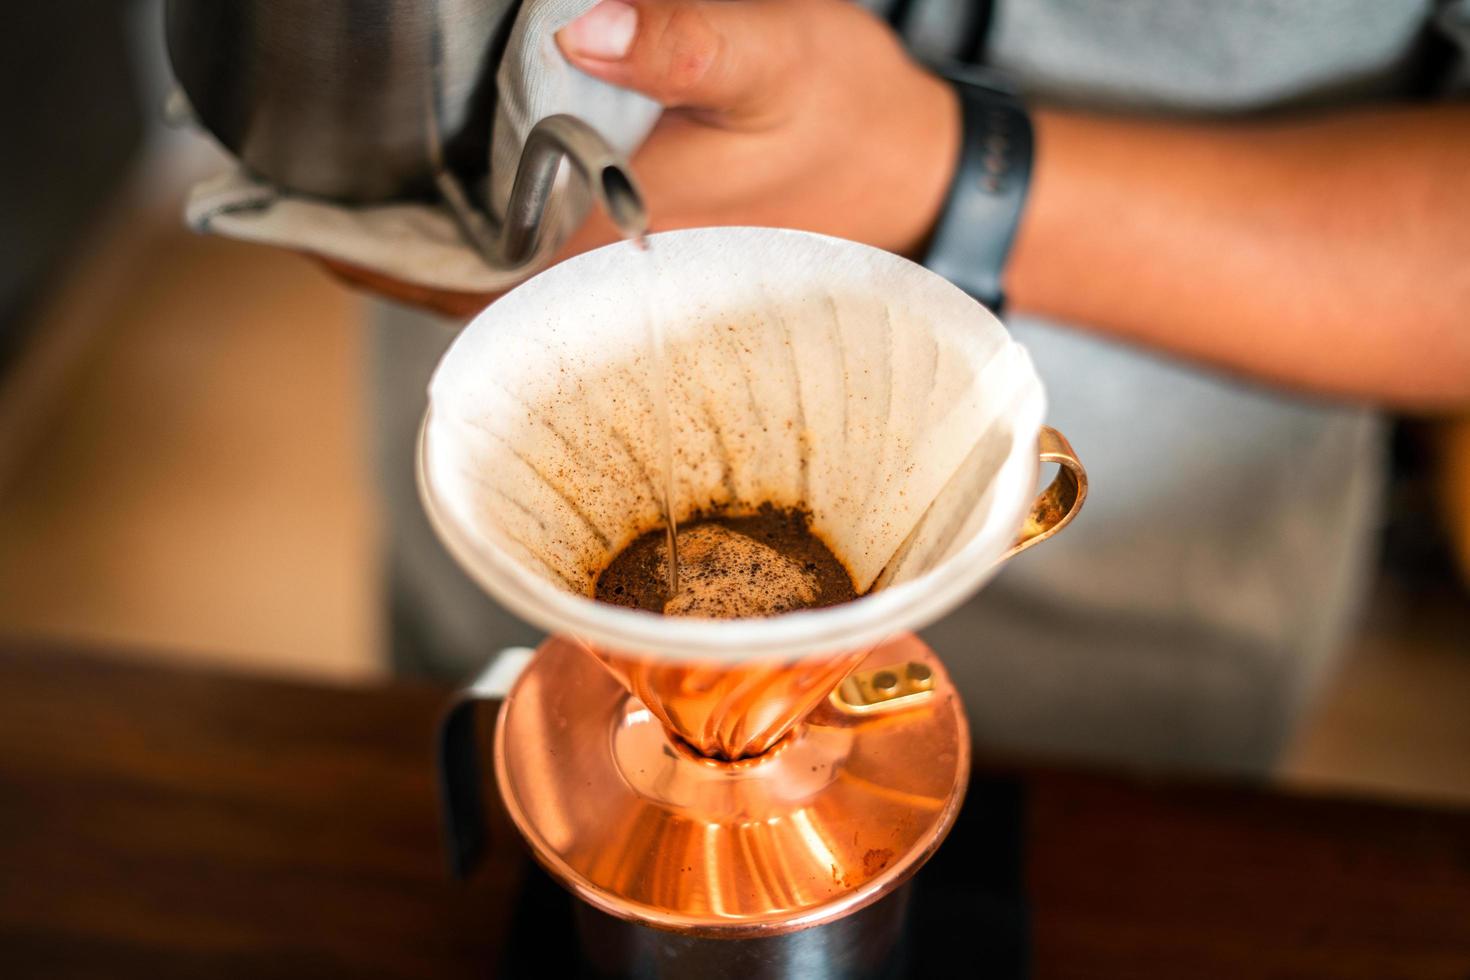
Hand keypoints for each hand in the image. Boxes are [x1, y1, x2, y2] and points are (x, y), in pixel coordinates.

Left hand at [320, 0, 958, 315]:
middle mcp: (610, 275)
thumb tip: (585, 28)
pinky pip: (541, 270)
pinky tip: (456, 211)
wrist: (915, 179)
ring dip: (422, 255)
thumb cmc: (848, 119)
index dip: (376, 260)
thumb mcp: (780, 59)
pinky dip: (483, 246)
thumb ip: (689, 41)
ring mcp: (625, 274)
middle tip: (301, 207)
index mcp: (620, 239)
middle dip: (377, 258)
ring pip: (497, 288)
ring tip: (353, 208)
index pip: (468, 276)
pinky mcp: (645, 255)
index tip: (299, 230)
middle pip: (463, 293)